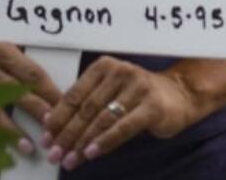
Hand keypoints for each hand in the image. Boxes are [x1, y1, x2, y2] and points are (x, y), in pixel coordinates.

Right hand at [0, 42, 62, 153]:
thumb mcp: (7, 50)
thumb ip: (25, 67)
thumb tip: (53, 92)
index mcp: (3, 51)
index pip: (33, 74)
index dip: (50, 92)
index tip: (64, 106)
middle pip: (16, 92)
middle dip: (36, 110)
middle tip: (51, 125)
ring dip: (13, 131)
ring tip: (29, 146)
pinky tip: (4, 147)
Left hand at [41, 56, 195, 170]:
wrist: (180, 95)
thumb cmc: (137, 96)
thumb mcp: (110, 92)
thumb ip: (85, 103)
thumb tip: (50, 123)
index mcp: (104, 66)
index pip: (75, 95)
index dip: (58, 118)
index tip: (45, 138)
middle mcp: (119, 72)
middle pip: (86, 109)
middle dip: (67, 134)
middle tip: (54, 155)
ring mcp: (137, 87)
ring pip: (102, 119)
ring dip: (82, 142)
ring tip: (69, 160)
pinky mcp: (151, 106)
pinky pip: (123, 127)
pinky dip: (105, 142)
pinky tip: (91, 154)